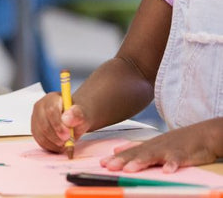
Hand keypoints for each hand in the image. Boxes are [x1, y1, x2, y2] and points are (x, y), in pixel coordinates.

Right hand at [32, 91, 90, 152]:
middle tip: (66, 142)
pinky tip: (58, 146)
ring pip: (40, 133)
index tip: (68, 135)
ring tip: (65, 144)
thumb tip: (67, 120)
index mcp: (52, 98)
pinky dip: (49, 146)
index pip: (51, 111)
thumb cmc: (77, 116)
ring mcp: (35, 117)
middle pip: (43, 124)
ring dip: (53, 143)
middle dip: (56, 136)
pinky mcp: (34, 128)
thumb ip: (77, 114)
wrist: (73, 119)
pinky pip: (39, 140)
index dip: (58, 125)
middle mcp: (40, 106)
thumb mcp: (82, 114)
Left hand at [100, 120, 222, 172]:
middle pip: (136, 154)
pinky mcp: (183, 153)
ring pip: (152, 155)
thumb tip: (116, 149)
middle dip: (122, 160)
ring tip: (129, 169)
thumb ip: (136, 147)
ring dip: (140, 162)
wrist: (203, 134)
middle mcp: (155, 147)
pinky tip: (167, 171)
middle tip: (108, 166)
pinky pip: (177, 160)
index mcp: (148, 146)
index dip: (116, 158)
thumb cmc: (178, 141)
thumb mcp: (155, 144)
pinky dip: (172, 165)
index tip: (102, 164)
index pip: (129, 153)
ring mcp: (169, 149)